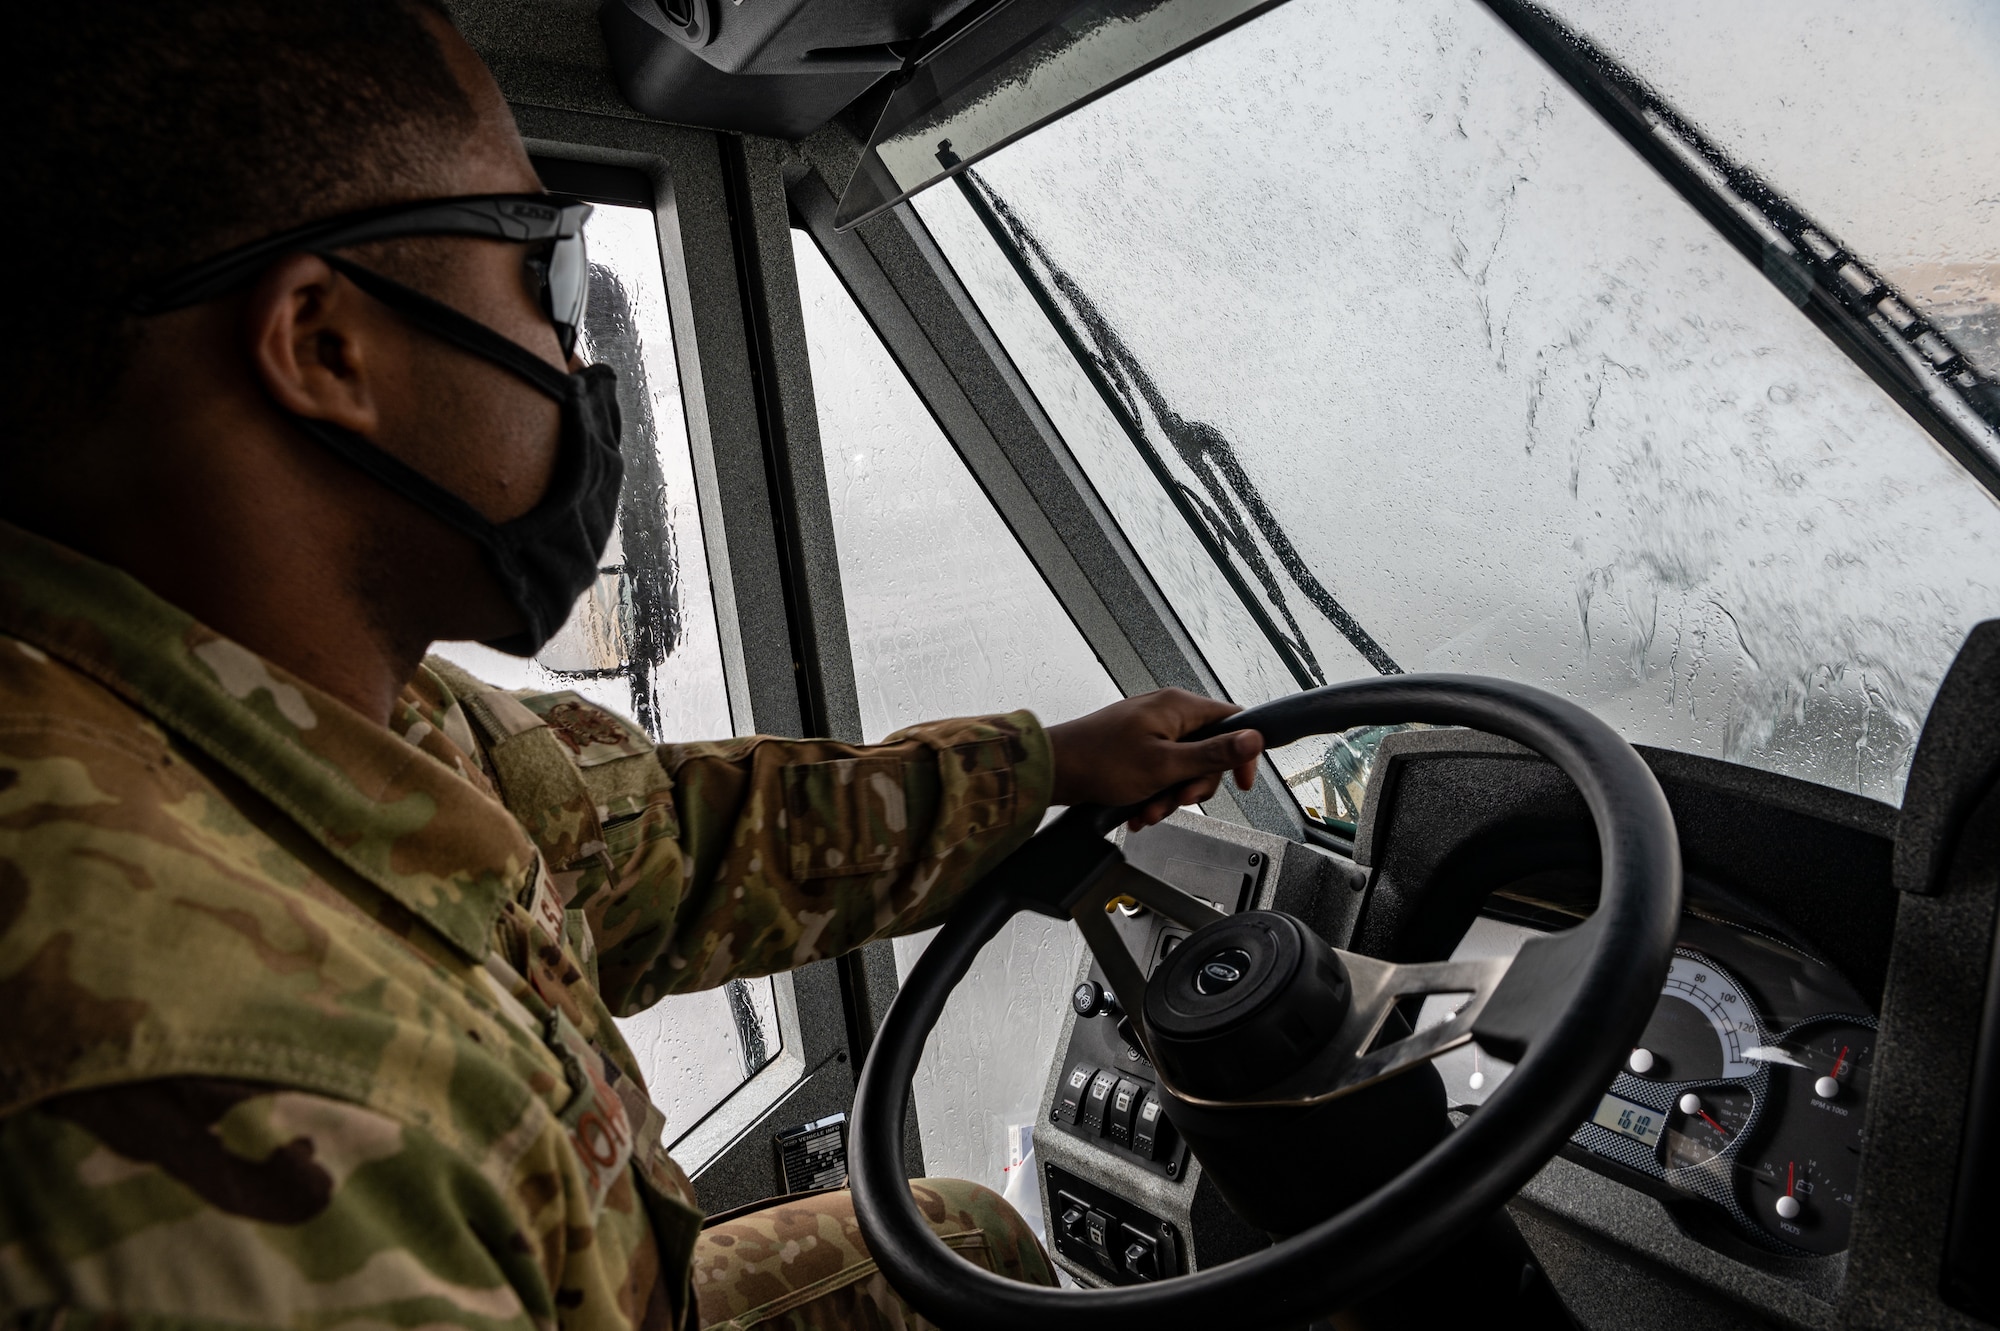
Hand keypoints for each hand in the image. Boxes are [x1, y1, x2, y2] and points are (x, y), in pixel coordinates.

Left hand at [1046, 689, 1263, 830]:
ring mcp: (1151, 730)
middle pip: (1209, 752)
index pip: (1234, 722)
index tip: (1241, 783)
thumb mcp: (1166, 765)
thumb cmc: (1100, 761)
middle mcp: (1167, 713)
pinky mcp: (1137, 747)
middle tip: (1177, 799)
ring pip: (1183, 767)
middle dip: (1194, 785)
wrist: (1053, 770)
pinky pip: (1161, 771)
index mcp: (1179, 707)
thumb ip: (1213, 755)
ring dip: (1170, 795)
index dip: (1243, 754)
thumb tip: (1255, 739)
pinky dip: (1154, 793)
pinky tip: (1138, 809)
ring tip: (1149, 809)